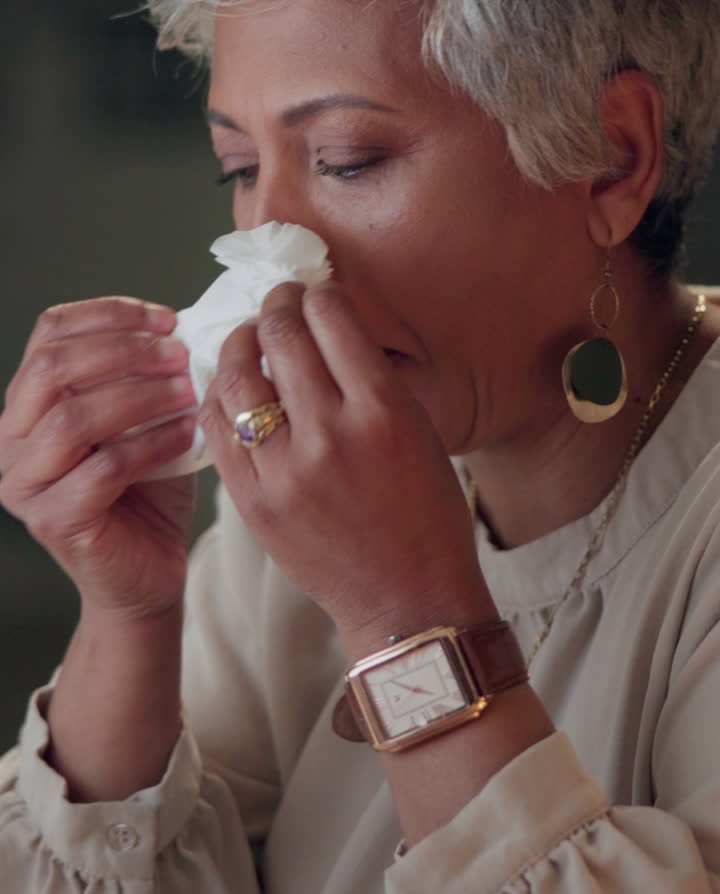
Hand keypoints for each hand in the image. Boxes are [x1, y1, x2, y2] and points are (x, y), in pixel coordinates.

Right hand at [0, 297, 198, 619]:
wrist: (148, 572)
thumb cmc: (148, 492)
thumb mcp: (143, 418)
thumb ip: (144, 374)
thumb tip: (180, 327)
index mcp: (26, 404)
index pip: (49, 333)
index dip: (110, 315)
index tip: (167, 320)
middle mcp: (10, 440)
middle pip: (53, 367)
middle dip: (125, 351)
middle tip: (179, 354)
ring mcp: (24, 483)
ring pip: (74, 417)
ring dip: (140, 396)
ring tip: (187, 391)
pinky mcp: (53, 520)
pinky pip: (103, 468)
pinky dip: (151, 444)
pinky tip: (186, 435)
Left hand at [199, 281, 495, 650]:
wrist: (407, 600)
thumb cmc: (425, 512)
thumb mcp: (419, 430)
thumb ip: (370, 378)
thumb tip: (324, 323)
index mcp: (383, 410)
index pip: (331, 318)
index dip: (317, 294)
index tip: (313, 293)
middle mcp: (332, 434)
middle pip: (280, 335)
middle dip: (277, 305)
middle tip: (278, 303)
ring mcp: (284, 471)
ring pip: (237, 374)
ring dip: (240, 343)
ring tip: (249, 339)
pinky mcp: (251, 501)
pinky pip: (217, 427)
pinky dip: (219, 395)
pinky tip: (231, 386)